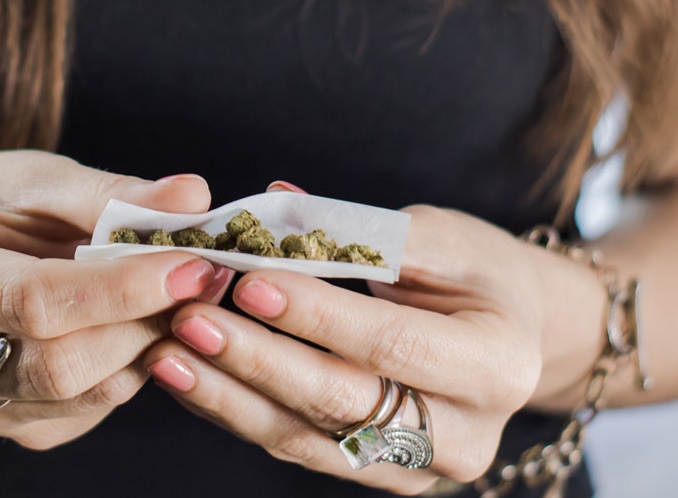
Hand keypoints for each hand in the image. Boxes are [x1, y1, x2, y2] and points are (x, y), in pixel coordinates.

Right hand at [0, 151, 231, 448]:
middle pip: (60, 364)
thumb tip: (192, 196)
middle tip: (202, 277)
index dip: (122, 287)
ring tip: (179, 293)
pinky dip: (132, 365)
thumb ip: (110, 193)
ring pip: (83, 394)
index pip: (33, 300)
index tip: (192, 263)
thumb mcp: (37, 179)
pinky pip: (91, 409)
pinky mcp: (7, 428)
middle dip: (144, 321)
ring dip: (149, 344)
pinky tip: (139, 322)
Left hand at [143, 204, 604, 492]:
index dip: (315, 315)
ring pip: (307, 439)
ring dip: (229, 395)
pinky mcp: (379, 476)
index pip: (389, 343)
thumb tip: (275, 206)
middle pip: (342, 401)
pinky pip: (297, 447)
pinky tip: (190, 375)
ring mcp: (420, 468)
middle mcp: (466, 434)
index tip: (247, 281)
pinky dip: (238, 410)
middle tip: (188, 319)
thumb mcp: (443, 237)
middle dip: (256, 359)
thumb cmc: (479, 273)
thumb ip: (364, 231)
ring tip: (166, 353)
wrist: (511, 335)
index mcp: (498, 365)